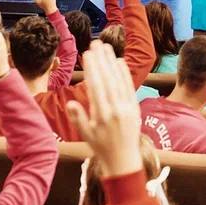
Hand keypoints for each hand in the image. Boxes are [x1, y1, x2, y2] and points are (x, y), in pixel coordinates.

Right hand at [67, 41, 142, 176]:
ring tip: (106, 47)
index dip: (92, 69)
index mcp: (102, 116)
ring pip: (119, 81)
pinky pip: (130, 87)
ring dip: (112, 62)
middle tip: (96, 44)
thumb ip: (79, 118)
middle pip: (108, 80)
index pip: (96, 87)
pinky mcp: (135, 107)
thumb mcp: (85, 135)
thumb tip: (70, 103)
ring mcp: (127, 108)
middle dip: (101, 60)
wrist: (123, 160)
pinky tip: (120, 61)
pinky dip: (125, 74)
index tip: (88, 55)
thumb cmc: (101, 147)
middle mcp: (116, 110)